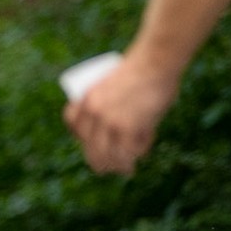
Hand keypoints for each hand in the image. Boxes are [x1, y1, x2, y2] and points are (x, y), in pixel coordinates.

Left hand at [65, 53, 180, 175]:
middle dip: (99, 162)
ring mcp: (109, 121)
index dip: (82, 138)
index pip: (74, 125)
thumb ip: (112, 100)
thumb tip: (118, 123)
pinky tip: (136, 162)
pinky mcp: (127, 127)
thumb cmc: (141, 69)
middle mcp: (92, 112)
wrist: (156, 61)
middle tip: (109, 167)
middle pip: (90, 147)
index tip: (91, 143)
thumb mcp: (113, 83)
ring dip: (117, 165)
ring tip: (126, 169)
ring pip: (108, 155)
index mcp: (85, 98)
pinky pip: (128, 152)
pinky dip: (134, 158)